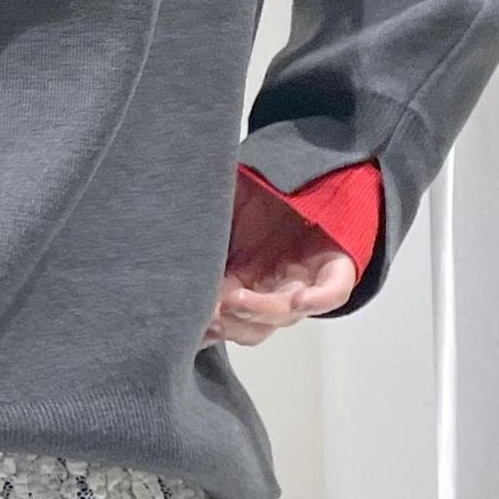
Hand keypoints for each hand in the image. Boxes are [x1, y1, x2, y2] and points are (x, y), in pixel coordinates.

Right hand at [202, 168, 357, 348]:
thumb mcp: (220, 203)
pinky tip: (298, 299)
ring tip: (235, 298)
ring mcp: (304, 282)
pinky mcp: (336, 268)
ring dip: (259, 311)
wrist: (314, 174)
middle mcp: (272, 290)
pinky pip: (330, 294)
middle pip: (249, 325)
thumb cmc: (261, 190)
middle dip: (228, 322)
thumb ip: (198, 223)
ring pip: (282, 314)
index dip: (205, 324)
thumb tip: (161, 231)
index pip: (221, 317)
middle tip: (207, 310)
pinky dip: (315, 300)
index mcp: (241, 282)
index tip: (185, 320)